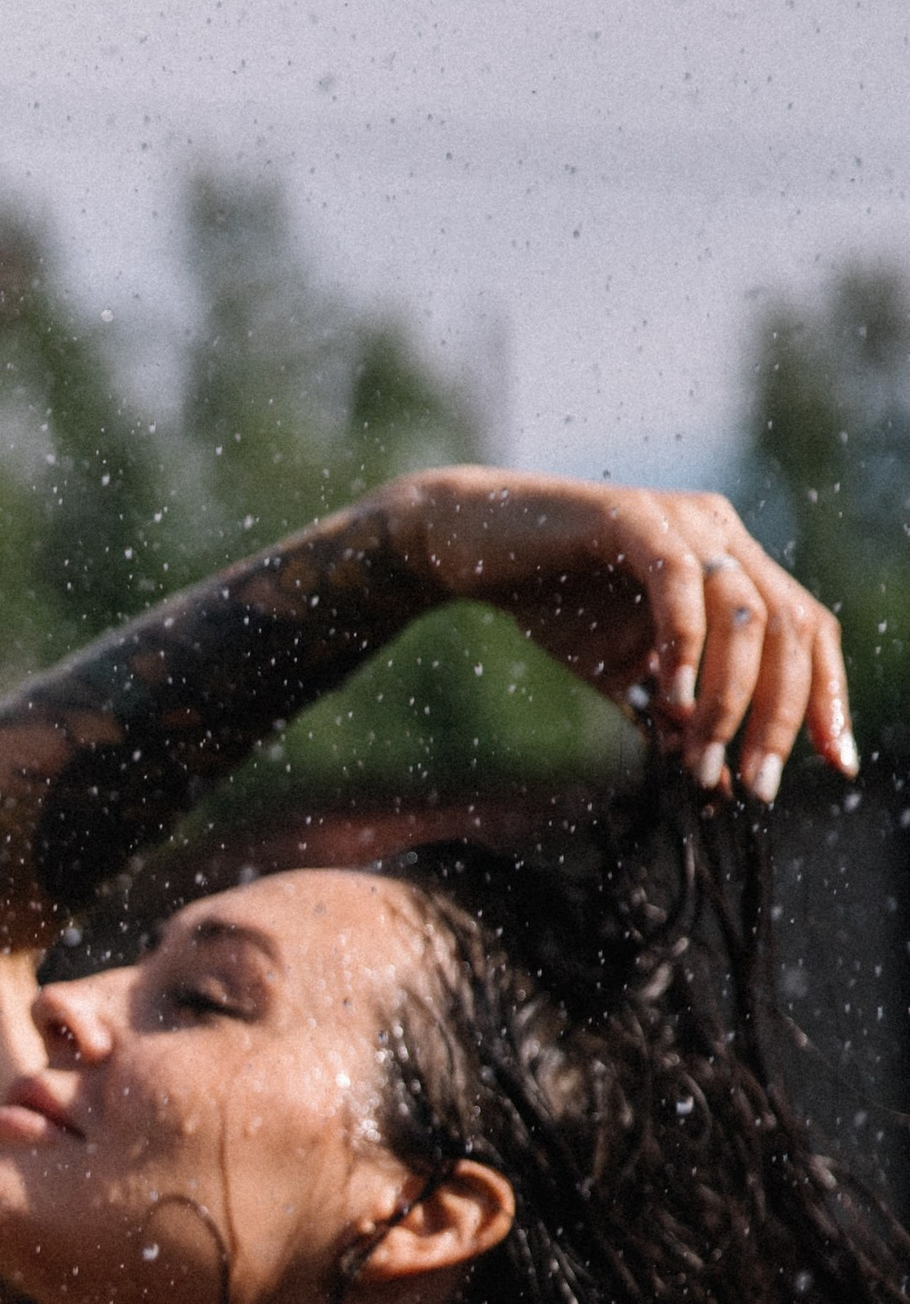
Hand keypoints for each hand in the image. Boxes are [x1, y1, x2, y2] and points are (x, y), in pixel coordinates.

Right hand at [381, 467, 853, 802]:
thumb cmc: (549, 602)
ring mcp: (682, 521)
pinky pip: (678, 585)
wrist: (468, 546)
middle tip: (755, 785)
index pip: (808, 632)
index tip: (836, 763)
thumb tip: (713, 778)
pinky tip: (670, 701)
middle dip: (780, 717)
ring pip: (745, 615)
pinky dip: (683, 649)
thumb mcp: (623, 673)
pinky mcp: (632, 519)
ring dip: (730, 700)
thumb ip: (671, 714)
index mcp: (733, 566)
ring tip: (703, 761)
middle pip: (790, 630)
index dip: (828, 698)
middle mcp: (722, 534)